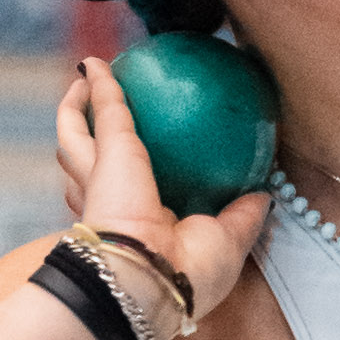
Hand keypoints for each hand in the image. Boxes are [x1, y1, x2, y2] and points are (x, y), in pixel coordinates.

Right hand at [56, 56, 270, 331]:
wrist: (150, 276)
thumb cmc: (189, 272)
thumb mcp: (229, 242)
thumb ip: (244, 215)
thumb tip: (265, 192)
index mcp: (141, 228)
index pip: (128, 202)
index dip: (128, 186)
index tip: (139, 169)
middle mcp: (110, 205)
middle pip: (87, 170)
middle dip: (86, 146)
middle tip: (95, 118)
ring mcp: (97, 179)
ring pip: (74, 140)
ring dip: (75, 110)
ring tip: (84, 85)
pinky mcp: (106, 151)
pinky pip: (103, 108)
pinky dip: (98, 83)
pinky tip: (97, 63)